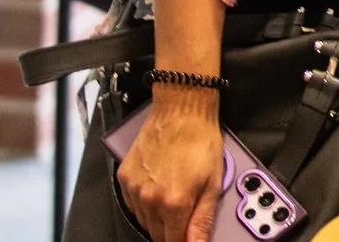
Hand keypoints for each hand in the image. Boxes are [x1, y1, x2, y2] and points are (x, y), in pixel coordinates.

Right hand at [114, 93, 223, 241]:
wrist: (181, 110)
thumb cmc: (201, 140)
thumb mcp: (213, 182)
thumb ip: (203, 219)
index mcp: (174, 203)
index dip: (182, 241)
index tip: (188, 236)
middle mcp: (150, 199)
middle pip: (157, 234)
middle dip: (171, 230)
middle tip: (184, 212)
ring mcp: (134, 189)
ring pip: (143, 220)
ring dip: (157, 217)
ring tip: (173, 195)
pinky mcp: (125, 178)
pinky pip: (132, 204)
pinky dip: (144, 204)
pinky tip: (158, 189)